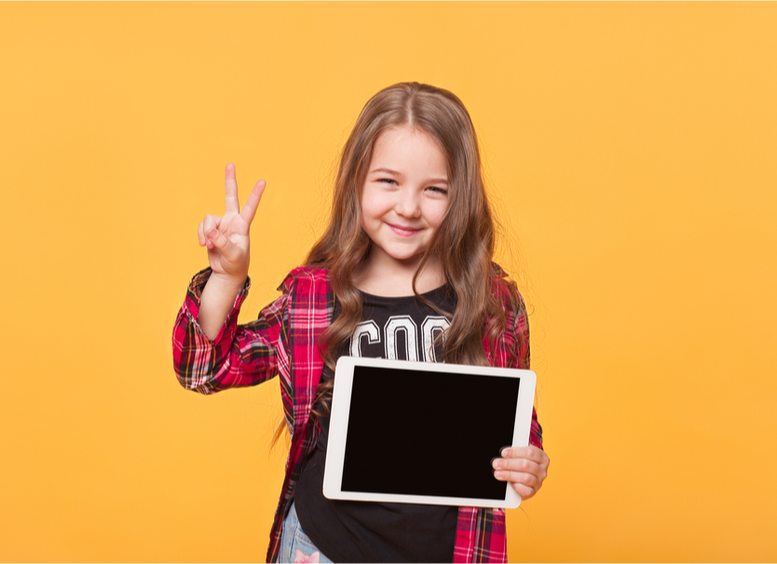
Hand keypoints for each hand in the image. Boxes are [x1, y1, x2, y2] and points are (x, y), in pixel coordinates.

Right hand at [197, 163, 265, 281]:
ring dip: (206, 232)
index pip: (250, 208)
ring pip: (208, 219)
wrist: (227, 272)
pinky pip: (201, 227)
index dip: (255, 195)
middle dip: (230, 181)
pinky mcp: (210, 230)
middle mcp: (232, 221)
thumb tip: (210, 231)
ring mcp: (221, 224)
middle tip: (230, 164)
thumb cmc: (236, 264)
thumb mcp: (232, 255)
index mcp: (243, 226)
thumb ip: (222, 242)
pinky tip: (204, 245)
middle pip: (230, 197)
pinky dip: (201, 236)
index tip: (263, 181)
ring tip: (209, 246)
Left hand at [492, 445, 548, 500]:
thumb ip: (516, 451)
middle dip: (508, 464)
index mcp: (542, 457)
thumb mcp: (521, 454)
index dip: (515, 452)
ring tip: (498, 473)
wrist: (525, 476)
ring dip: (509, 475)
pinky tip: (509, 482)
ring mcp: (539, 482)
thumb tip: (504, 452)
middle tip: (497, 464)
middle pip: (526, 465)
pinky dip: (516, 486)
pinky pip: (526, 490)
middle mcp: (542, 470)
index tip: (504, 453)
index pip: (530, 452)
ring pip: (525, 478)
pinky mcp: (533, 492)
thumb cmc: (523, 462)